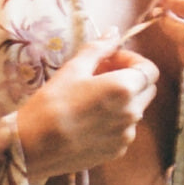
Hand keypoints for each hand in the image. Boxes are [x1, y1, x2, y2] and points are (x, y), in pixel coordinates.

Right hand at [15, 37, 158, 181]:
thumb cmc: (51, 103)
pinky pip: (124, 129)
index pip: (150, 69)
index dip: (132, 60)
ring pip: (136, 109)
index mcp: (125, 88)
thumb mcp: (73, 68)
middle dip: (130, 78)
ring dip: (123, 99)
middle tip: (102, 75)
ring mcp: (126, 135)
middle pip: (146, 89)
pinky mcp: (117, 151)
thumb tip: (114, 33)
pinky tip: (89, 119)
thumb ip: (99, 48)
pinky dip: (114, 120)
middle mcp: (133, 113)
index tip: (111, 60)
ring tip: (92, 97)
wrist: (34, 147)